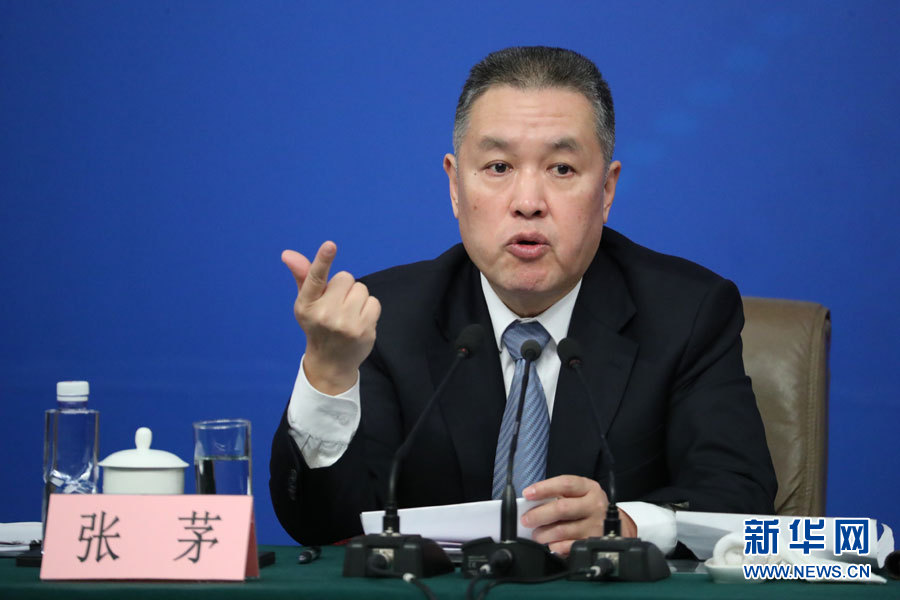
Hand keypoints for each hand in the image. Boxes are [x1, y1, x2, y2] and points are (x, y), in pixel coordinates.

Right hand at [282, 241, 380, 394]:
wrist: (331, 363)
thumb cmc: (318, 325)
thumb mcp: (306, 303)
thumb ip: (303, 276)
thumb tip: (288, 253)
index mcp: (306, 305)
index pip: (315, 278)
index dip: (323, 260)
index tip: (330, 245)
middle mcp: (324, 314)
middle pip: (345, 277)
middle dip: (343, 287)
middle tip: (337, 305)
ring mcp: (345, 324)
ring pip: (361, 288)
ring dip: (357, 298)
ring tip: (348, 314)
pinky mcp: (364, 330)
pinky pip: (373, 302)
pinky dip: (368, 309)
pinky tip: (359, 321)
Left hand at [521, 475, 637, 555]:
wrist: (612, 524)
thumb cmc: (586, 506)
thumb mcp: (578, 494)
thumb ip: (558, 495)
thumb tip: (531, 503)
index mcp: (588, 488)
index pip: (565, 484)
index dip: (544, 488)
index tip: (527, 493)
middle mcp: (594, 505)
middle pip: (562, 508)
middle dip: (539, 515)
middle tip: (526, 520)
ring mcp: (595, 525)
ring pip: (562, 530)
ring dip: (544, 533)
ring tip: (536, 534)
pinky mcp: (592, 543)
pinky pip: (568, 546)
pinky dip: (555, 546)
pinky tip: (550, 544)